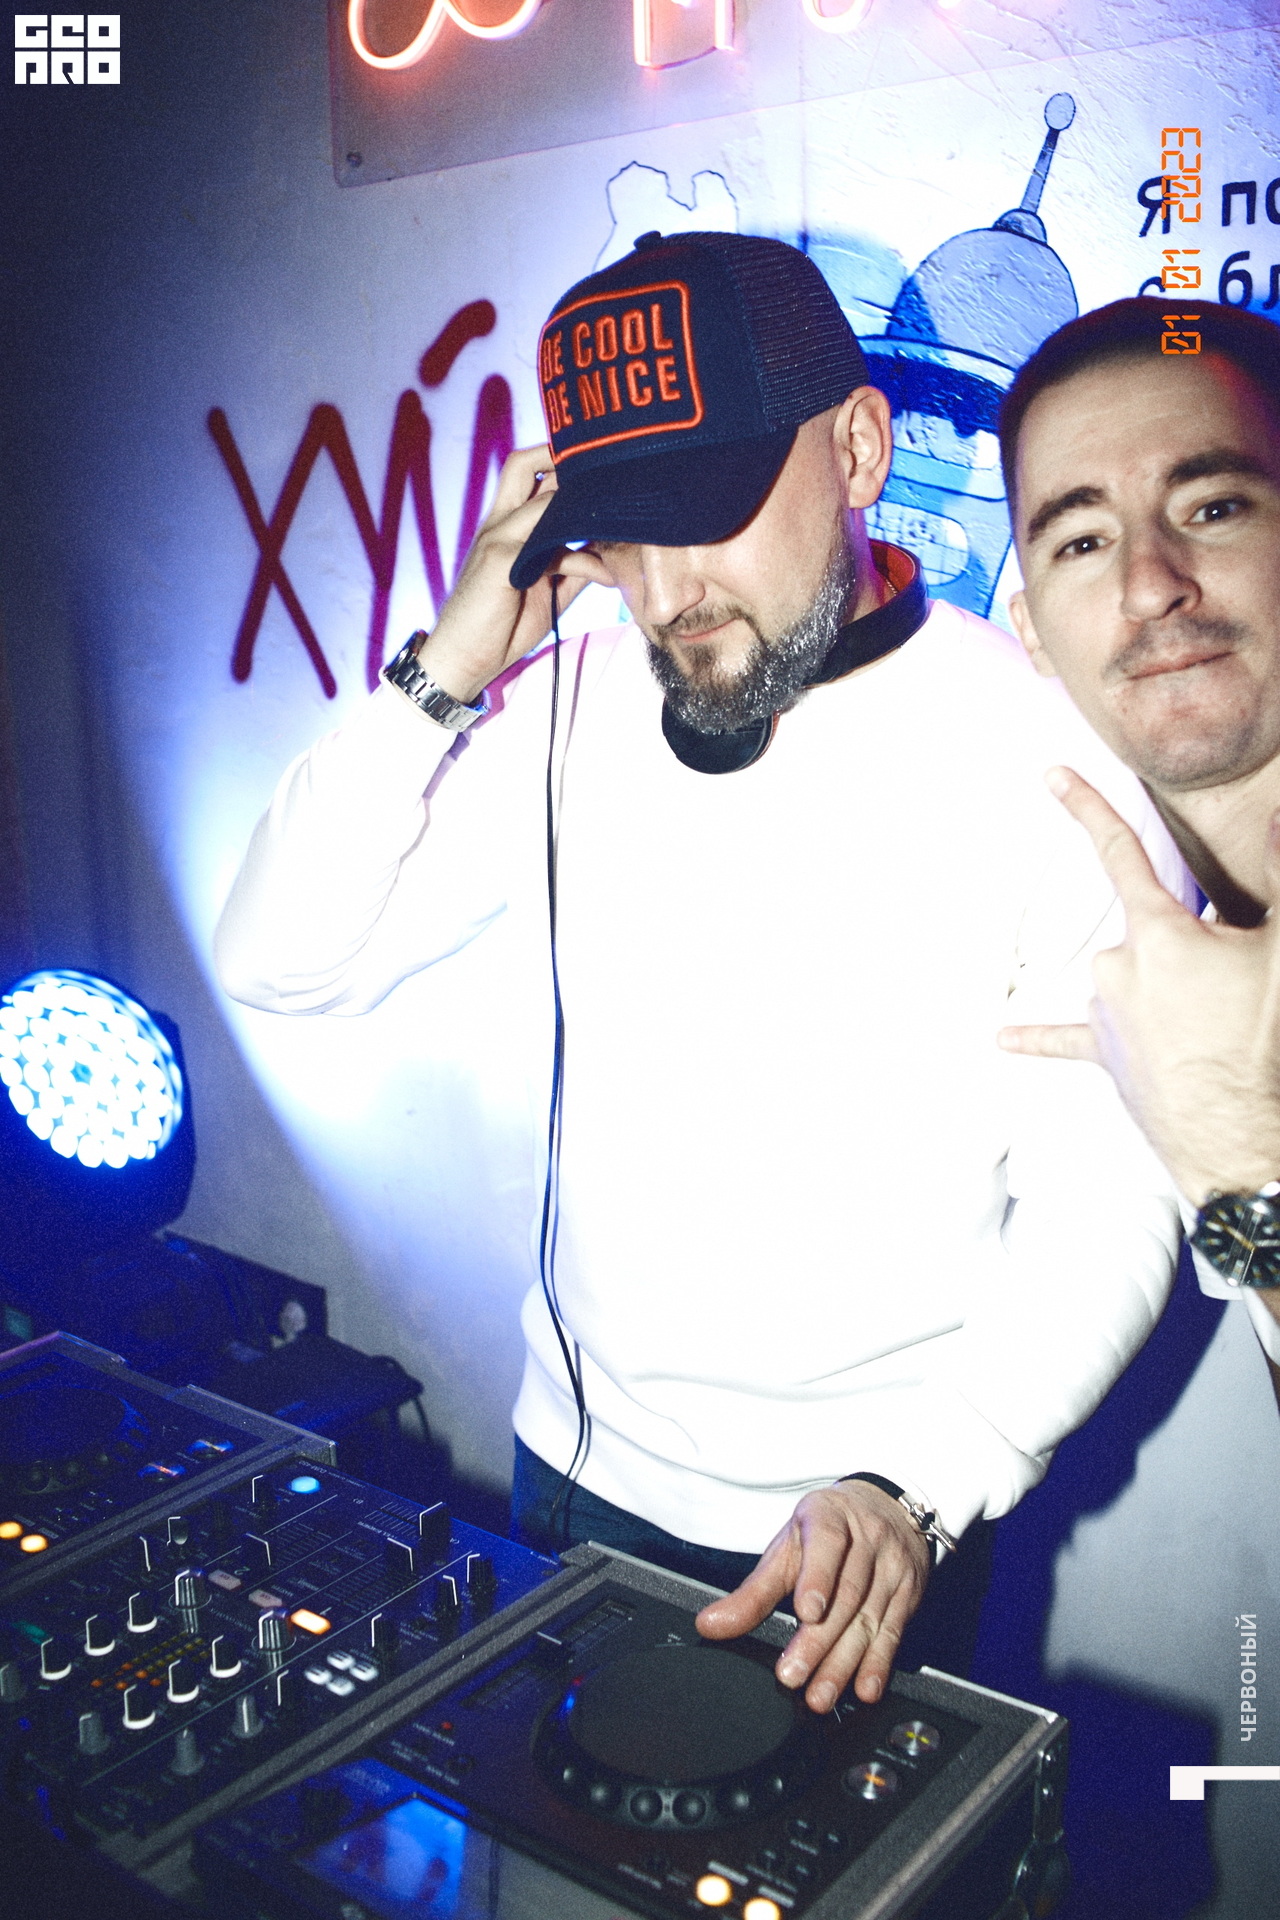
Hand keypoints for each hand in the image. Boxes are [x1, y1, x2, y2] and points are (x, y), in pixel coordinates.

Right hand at [415, 444, 614, 703]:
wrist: (460, 660)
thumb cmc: (499, 627)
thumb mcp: (546, 592)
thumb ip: (572, 568)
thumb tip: (607, 555)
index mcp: (504, 526)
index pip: (527, 475)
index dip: (558, 463)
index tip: (598, 469)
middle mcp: (498, 524)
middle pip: (522, 464)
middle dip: (560, 456)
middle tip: (605, 472)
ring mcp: (497, 539)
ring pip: (544, 500)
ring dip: (587, 506)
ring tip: (623, 520)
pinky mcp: (501, 562)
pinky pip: (553, 547)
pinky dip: (586, 561)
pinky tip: (608, 577)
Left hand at [694, 1482, 930, 1711]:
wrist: (887, 1506)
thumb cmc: (828, 1530)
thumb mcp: (788, 1549)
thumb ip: (753, 1591)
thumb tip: (711, 1625)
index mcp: (829, 1516)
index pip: (827, 1544)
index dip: (817, 1578)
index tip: (806, 1613)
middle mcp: (868, 1539)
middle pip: (845, 1595)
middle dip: (818, 1641)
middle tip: (793, 1676)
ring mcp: (892, 1566)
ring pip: (868, 1619)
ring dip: (844, 1663)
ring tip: (820, 1694)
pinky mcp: (908, 1593)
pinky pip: (893, 1631)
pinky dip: (879, 1663)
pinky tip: (864, 1688)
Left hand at [997, 767, 1279, 1205]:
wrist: (1248, 1145)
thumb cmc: (1266, 1047)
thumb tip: (1277, 814)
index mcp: (1159, 936)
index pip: (1120, 853)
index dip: (1088, 808)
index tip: (1052, 776)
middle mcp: (1118, 969)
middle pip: (1144, 928)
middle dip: (1189, 943)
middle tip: (1238, 982)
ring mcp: (1107, 1017)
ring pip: (1126, 975)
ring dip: (1163, 985)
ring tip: (1219, 1022)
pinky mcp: (1106, 1059)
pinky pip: (1067, 1039)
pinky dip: (1038, 1037)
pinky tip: (1001, 1039)